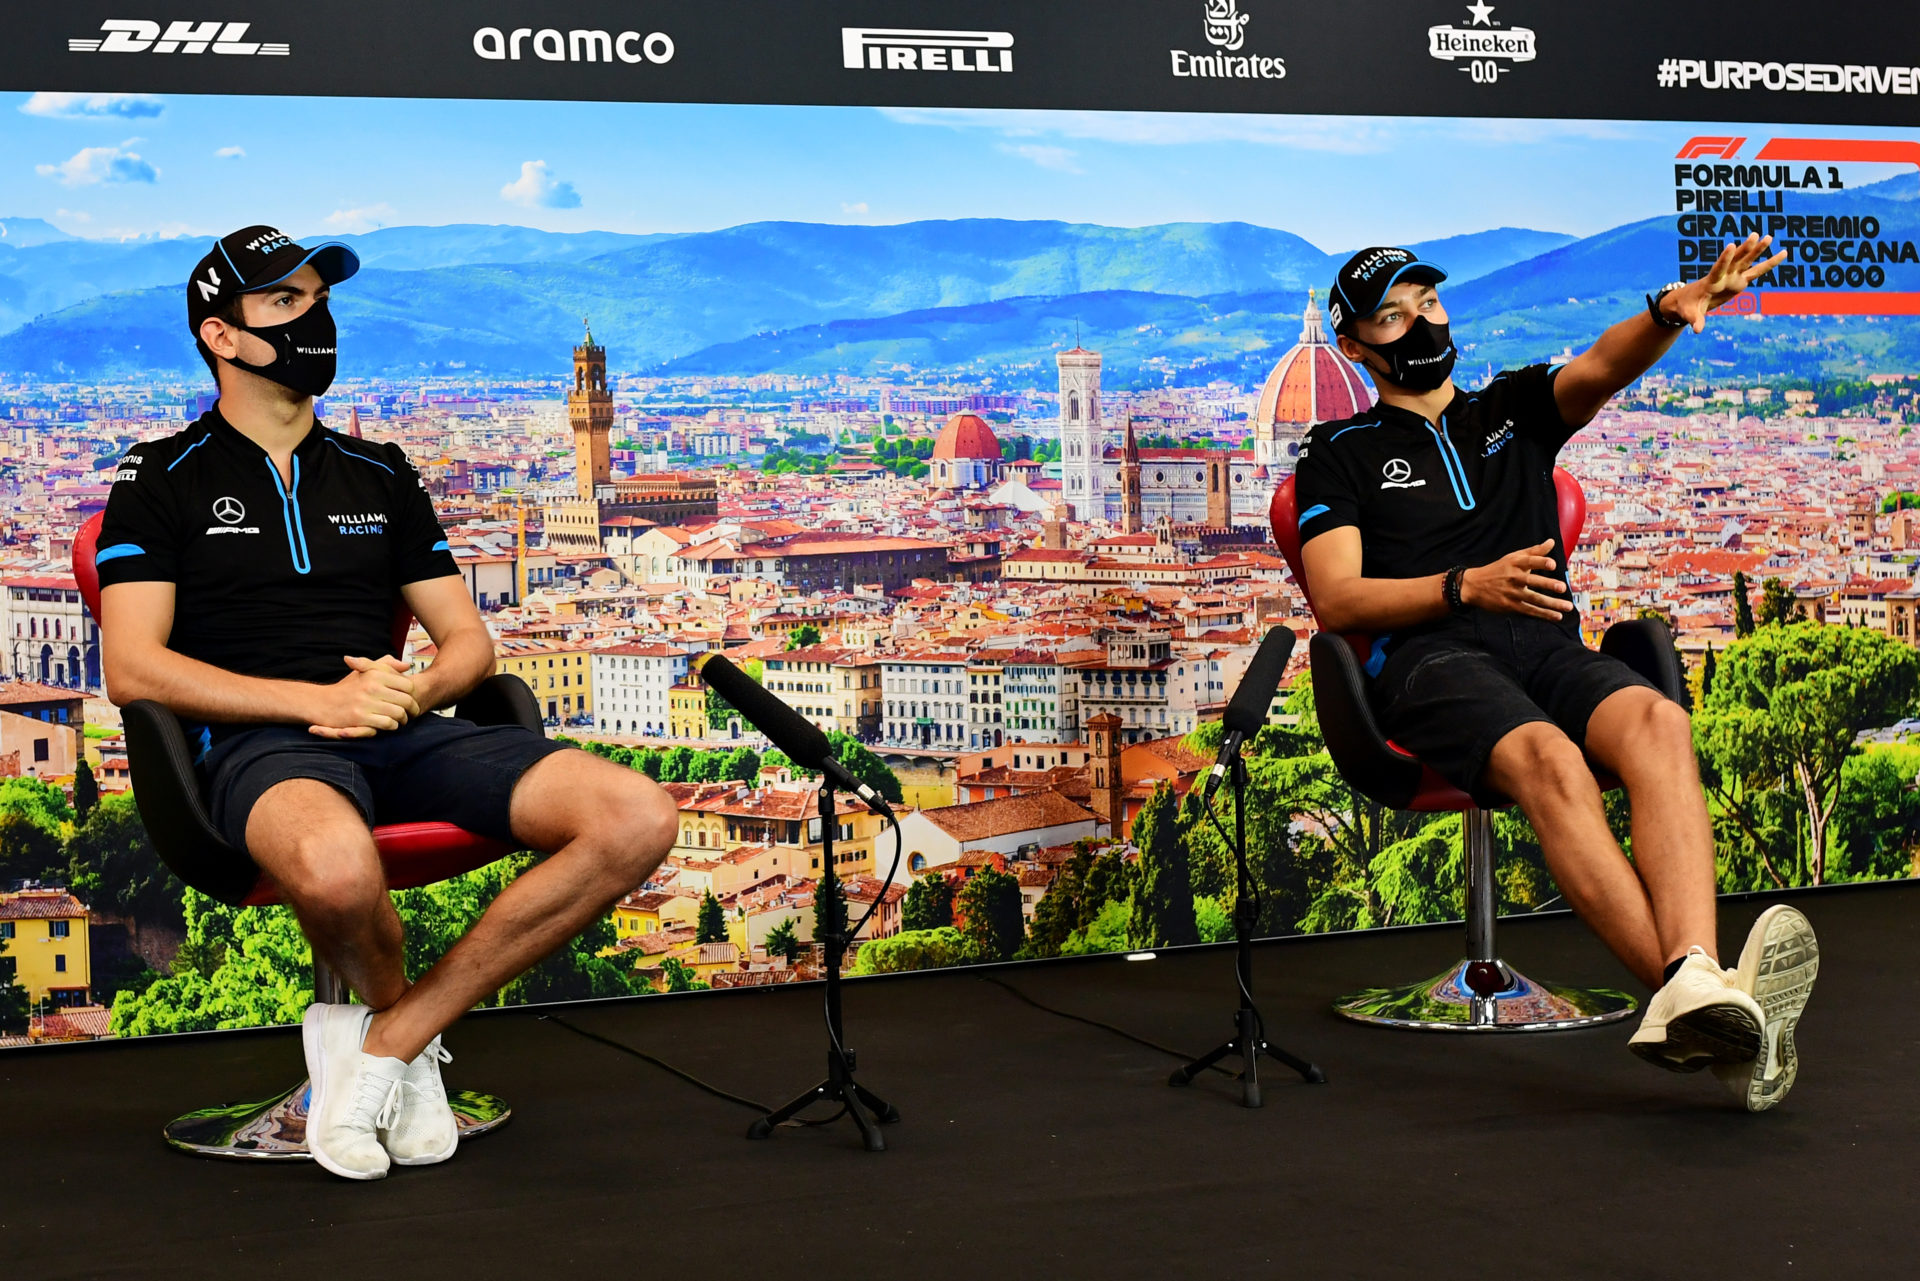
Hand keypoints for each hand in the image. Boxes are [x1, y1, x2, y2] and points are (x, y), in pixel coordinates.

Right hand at [308, 654, 419, 737]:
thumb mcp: (365, 671)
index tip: (410, 699)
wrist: (322, 703)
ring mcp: (366, 703)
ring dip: (402, 719)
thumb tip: (407, 666)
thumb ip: (386, 665)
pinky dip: (392, 726)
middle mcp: (371, 686)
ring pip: (399, 713)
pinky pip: (387, 724)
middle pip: (406, 700)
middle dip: (411, 709)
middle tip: (411, 713)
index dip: (412, 694)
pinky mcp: (361, 718)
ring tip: (400, 720)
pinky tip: (389, 725)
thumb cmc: (348, 688)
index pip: (407, 685)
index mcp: (375, 674)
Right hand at [1462, 541, 1572, 619]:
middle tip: (1562, 587)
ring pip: (1534, 599)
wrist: (1473, 586)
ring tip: (1567, 606)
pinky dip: (1544, 614)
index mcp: (1514, 564)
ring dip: (1551, 604)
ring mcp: (1512, 593)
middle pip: (1532, 581)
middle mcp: (1513, 578)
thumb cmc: (1497, 569)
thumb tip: (1552, 542)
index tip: (1552, 565)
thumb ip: (1534, 551)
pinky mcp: (1510, 606)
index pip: (1529, 561)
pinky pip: (1530, 610)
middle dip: (1547, 584)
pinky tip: (1557, 616)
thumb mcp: (1513, 557)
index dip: (1541, 562)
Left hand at [1668, 233, 1786, 332]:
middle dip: (1745, 249)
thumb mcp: (1690, 313)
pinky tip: (1783, 254)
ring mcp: (1733, 277)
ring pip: (1747, 261)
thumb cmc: (1687, 306)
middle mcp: (1724, 276)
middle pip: (1735, 261)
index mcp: (1711, 282)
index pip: (1718, 268)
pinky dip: (1770, 263)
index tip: (1731, 245)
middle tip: (1755, 235)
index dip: (1725, 258)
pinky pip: (1757, 272)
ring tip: (1768, 237)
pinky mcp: (1740, 281)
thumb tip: (1696, 330)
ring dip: (1757, 250)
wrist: (1689, 300)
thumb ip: (1695, 320)